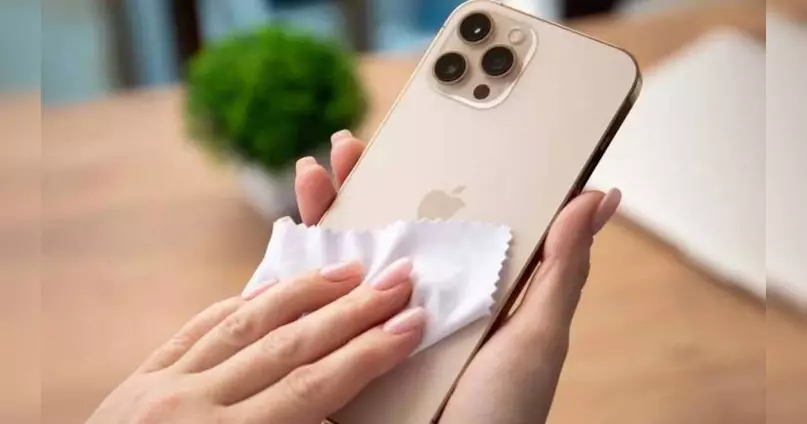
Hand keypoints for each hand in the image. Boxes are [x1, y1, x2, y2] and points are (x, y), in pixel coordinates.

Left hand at [87, 173, 426, 423]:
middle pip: (289, 344)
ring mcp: (162, 384)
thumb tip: (334, 419)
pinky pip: (199, 326)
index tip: (411, 323)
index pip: (314, 386)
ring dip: (304, 293)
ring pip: (245, 322)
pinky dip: (241, 302)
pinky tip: (274, 288)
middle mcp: (192, 406)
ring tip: (350, 269)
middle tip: (398, 279)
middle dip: (351, 311)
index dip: (369, 352)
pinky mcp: (140, 376)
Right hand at [297, 130, 621, 423]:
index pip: (441, 221)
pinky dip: (296, 272)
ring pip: (343, 260)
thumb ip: (561, 269)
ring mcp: (376, 326)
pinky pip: (313, 309)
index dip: (424, 177)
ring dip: (324, 213)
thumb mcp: (538, 337)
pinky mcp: (343, 354)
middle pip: (385, 230)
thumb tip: (597, 196)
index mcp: (464, 289)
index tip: (413, 138)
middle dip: (361, 184)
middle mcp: (416, 301)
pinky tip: (291, 233)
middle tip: (350, 147)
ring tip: (317, 172)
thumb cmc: (506, 413)